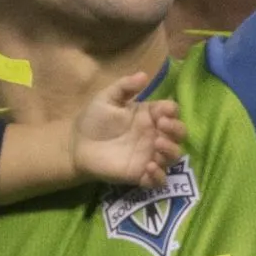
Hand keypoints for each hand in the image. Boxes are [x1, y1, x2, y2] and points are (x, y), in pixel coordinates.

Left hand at [69, 70, 187, 189]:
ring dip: (171, 151)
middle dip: (177, 130)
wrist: (76, 146)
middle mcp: (153, 135)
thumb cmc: (93, 120)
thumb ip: (125, 86)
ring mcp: (148, 155)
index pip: (171, 111)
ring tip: (157, 146)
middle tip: (162, 127)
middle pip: (179, 133)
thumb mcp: (107, 98)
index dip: (171, 111)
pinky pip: (159, 180)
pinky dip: (159, 176)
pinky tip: (148, 167)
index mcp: (149, 115)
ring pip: (174, 156)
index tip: (163, 112)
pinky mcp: (140, 175)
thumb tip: (144, 75)